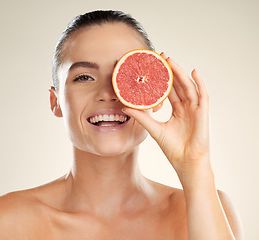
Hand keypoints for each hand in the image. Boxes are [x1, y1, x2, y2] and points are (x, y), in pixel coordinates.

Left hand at [123, 53, 210, 177]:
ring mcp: (196, 109)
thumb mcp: (154, 129)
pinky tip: (194, 72)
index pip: (169, 91)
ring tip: (171, 60)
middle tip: (160, 58)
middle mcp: (187, 107)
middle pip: (178, 85)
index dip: (162, 79)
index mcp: (177, 111)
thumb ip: (142, 117)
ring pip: (188, 87)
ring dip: (181, 73)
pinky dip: (200, 83)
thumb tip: (125, 107)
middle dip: (170, 72)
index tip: (153, 69)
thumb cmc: (173, 148)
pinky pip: (203, 95)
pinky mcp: (203, 113)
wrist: (186, 162)